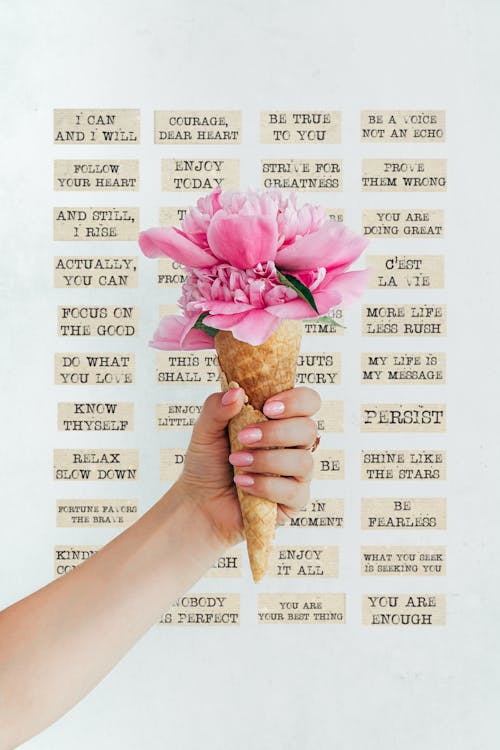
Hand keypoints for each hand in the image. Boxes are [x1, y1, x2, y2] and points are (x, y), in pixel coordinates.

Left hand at [176, 386, 321, 547]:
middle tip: (244, 437)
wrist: (198, 502)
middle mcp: (294, 445)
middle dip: (276, 432)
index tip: (268, 407)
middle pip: (308, 429)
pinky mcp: (293, 502)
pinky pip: (294, 491)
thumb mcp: (205, 430)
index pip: (308, 402)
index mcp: (280, 421)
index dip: (296, 400)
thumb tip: (237, 391)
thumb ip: (217, 407)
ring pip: (303, 461)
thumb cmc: (207, 463)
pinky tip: (243, 483)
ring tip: (237, 462)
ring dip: (267, 460)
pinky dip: (265, 486)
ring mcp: (297, 474)